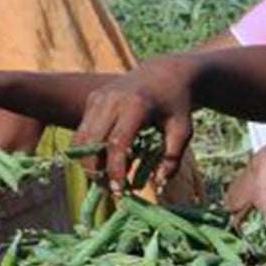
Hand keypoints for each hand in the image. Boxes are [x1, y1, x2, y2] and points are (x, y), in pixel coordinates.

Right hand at [78, 62, 194, 192]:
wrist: (165, 74)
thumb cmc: (176, 106)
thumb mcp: (183, 131)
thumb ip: (173, 157)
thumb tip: (159, 184)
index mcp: (136, 106)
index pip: (117, 143)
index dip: (115, 169)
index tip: (120, 191)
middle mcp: (112, 100)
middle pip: (92, 141)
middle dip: (96, 170)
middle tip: (109, 191)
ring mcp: (99, 98)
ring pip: (82, 137)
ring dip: (88, 162)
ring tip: (105, 180)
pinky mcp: (93, 99)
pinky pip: (83, 129)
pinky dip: (88, 150)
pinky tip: (103, 163)